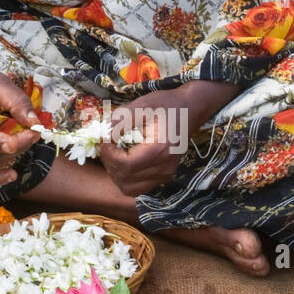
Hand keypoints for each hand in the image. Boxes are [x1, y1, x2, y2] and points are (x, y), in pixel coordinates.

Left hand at [98, 81, 241, 196]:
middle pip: (125, 178)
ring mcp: (165, 175)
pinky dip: (125, 179)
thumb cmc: (167, 105)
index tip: (105, 139)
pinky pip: (138, 188)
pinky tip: (123, 162)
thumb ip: (121, 120)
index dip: (109, 154)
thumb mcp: (142, 106)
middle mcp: (164, 167)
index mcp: (160, 149)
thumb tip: (103, 134)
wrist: (190, 110)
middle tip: (107, 145)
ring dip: (115, 173)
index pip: (126, 165)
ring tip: (114, 154)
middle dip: (109, 162)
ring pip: (129, 188)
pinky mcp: (164, 176)